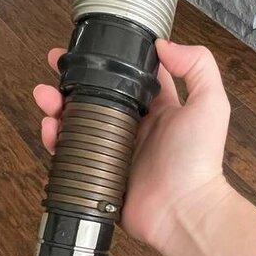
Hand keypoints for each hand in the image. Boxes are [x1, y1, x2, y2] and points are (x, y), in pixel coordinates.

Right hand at [33, 40, 231, 255]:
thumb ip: (197, 66)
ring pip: (77, 123)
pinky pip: (71, 155)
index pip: (129, 78)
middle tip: (55, 69)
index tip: (87, 48)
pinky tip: (50, 130)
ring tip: (44, 97)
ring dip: (57, 107)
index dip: (108, 61)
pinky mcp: (99, 175)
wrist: (183, 211)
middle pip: (96, 97)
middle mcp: (134, 129)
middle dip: (72, 82)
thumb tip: (163, 44)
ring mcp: (114, 153)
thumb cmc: (198, 161)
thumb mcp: (210, 104)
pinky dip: (55, 140)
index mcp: (158, 110)